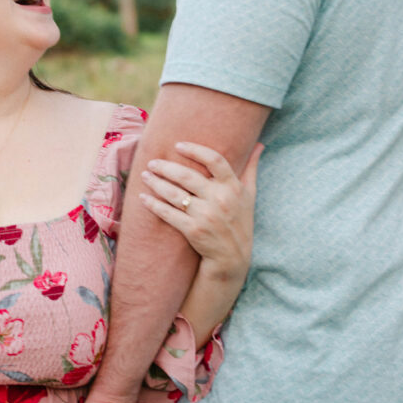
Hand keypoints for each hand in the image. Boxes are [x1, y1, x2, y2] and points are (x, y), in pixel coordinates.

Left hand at [140, 142, 262, 283]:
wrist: (233, 258)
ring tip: (145, 175)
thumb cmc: (240, 221)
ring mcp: (206, 215)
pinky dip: (153, 204)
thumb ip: (251, 168)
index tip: (177, 145)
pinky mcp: (193, 230)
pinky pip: (168, 213)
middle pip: (187, 176)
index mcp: (233, 187)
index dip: (195, 150)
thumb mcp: (250, 195)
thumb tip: (260, 144)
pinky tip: (143, 197)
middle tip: (152, 162)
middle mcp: (220, 199)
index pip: (215, 160)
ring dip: (156, 183)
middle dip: (165, 167)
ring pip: (174, 194)